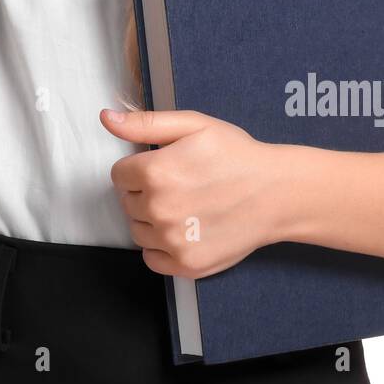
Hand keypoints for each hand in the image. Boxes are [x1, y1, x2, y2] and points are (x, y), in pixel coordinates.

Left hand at [101, 107, 297, 278]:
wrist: (276, 193)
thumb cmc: (236, 155)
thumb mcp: (193, 125)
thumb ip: (144, 123)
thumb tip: (106, 118)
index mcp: (154, 173)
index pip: (119, 175)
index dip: (140, 167)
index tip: (164, 166)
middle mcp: (158, 210)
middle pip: (128, 202)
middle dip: (146, 192)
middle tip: (180, 185)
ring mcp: (172, 241)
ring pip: (137, 231)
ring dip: (152, 220)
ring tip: (185, 206)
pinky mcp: (186, 265)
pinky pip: (151, 258)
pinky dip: (162, 247)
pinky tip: (185, 230)